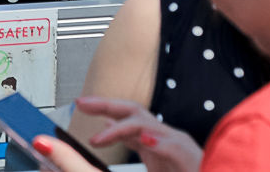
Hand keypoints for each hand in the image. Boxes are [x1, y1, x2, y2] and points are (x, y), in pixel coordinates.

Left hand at [74, 97, 202, 171]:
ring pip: (149, 126)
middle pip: (134, 111)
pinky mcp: (190, 158)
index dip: (102, 106)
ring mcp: (178, 146)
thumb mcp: (150, 160)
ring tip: (98, 139)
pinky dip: (160, 143)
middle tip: (81, 104)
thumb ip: (130, 141)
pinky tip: (146, 142)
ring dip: (122, 128)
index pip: (125, 115)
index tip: (79, 104)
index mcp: (153, 139)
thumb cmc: (182, 171)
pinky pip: (174, 147)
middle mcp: (165, 137)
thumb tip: (106, 126)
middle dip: (106, 104)